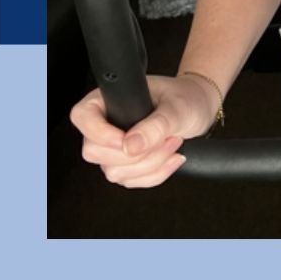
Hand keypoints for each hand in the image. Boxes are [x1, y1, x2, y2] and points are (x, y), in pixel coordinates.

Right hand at [70, 73, 221, 187]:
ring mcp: (114, 148)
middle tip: (163, 138)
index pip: (82, 117)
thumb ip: (155, 126)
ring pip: (114, 172)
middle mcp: (106, 124)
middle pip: (94, 152)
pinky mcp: (126, 166)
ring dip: (150, 164)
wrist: (198, 109)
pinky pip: (131, 181)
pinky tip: (171, 158)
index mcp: (109, 99)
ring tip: (172, 143)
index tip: (126, 140)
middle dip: (135, 153)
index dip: (99, 133)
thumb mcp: (176, 108)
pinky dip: (155, 174)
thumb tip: (130, 146)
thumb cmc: (185, 97)